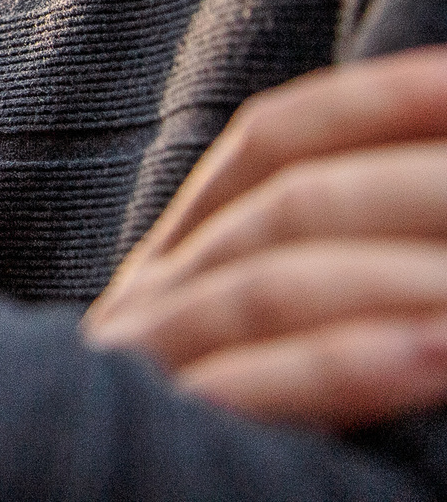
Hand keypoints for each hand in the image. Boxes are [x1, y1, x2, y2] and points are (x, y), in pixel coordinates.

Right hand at [82, 46, 446, 429]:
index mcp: (185, 263)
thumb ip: (356, 280)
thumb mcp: (309, 346)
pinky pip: (253, 391)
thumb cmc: (255, 466)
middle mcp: (151, 298)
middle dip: (415, 177)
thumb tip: (432, 241)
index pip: (273, 141)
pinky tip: (437, 352)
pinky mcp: (157, 445)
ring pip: (272, 279)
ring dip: (408, 266)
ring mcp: (147, 369)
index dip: (375, 100)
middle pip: (283, 199)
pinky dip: (349, 366)